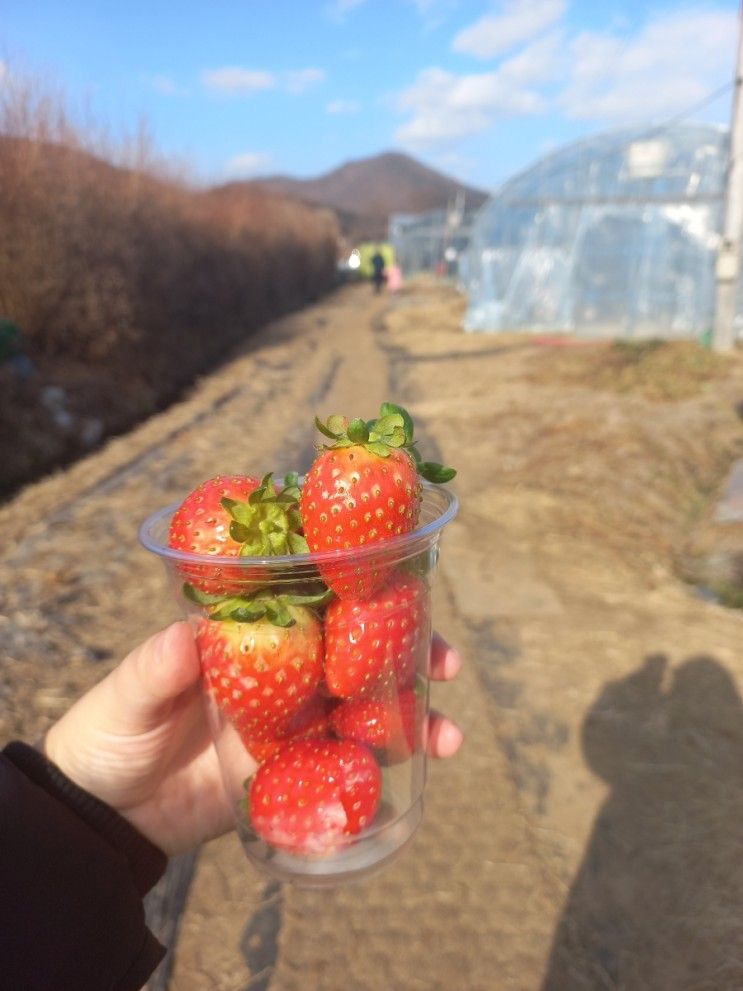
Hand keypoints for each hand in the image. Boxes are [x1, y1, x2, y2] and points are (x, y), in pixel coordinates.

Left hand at [44, 623, 463, 855]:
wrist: (101, 814)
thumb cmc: (108, 733)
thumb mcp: (128, 695)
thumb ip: (155, 668)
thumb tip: (188, 636)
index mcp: (249, 642)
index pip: (314, 608)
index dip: (360, 597)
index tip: (408, 592)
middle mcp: (279, 679)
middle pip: (354, 656)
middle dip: (407, 654)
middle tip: (449, 664)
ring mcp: (290, 729)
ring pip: (361, 714)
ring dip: (411, 720)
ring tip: (448, 737)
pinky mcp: (291, 780)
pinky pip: (343, 774)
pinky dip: (379, 776)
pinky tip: (414, 779)